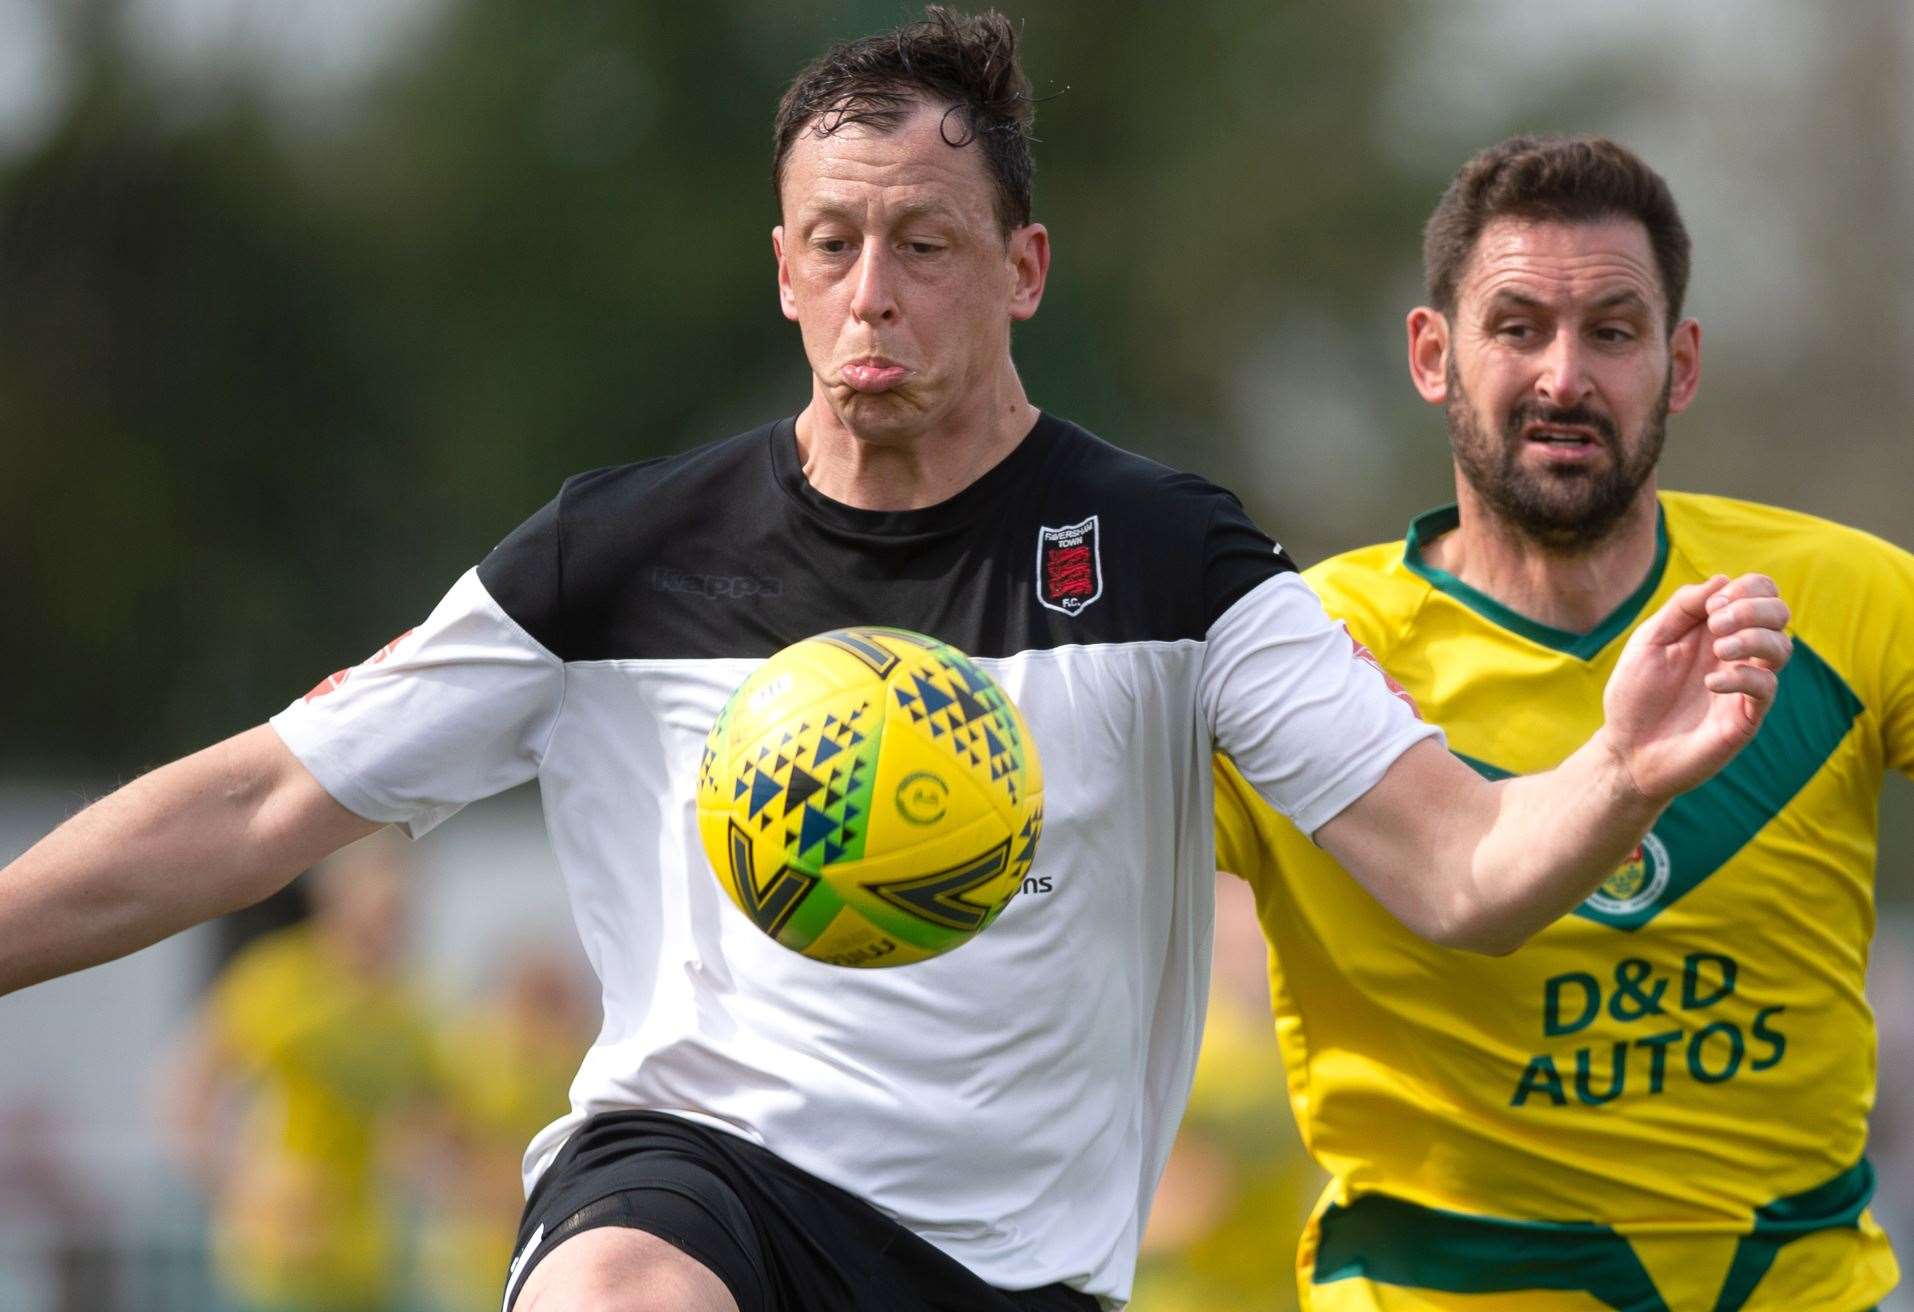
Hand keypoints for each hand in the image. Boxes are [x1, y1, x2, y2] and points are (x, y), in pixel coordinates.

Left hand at [1599, 573, 1789, 802]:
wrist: (1627, 750)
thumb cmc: (1635, 694)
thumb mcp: (1649, 640)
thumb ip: (1682, 608)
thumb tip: (1722, 579)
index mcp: (1715, 629)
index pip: (1759, 593)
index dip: (1747, 588)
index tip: (1713, 605)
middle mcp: (1736, 653)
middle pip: (1779, 613)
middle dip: (1754, 608)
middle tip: (1717, 623)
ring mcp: (1744, 684)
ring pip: (1782, 647)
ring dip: (1754, 638)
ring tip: (1719, 649)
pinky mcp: (1746, 717)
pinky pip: (1766, 687)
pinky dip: (1743, 677)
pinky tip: (1711, 683)